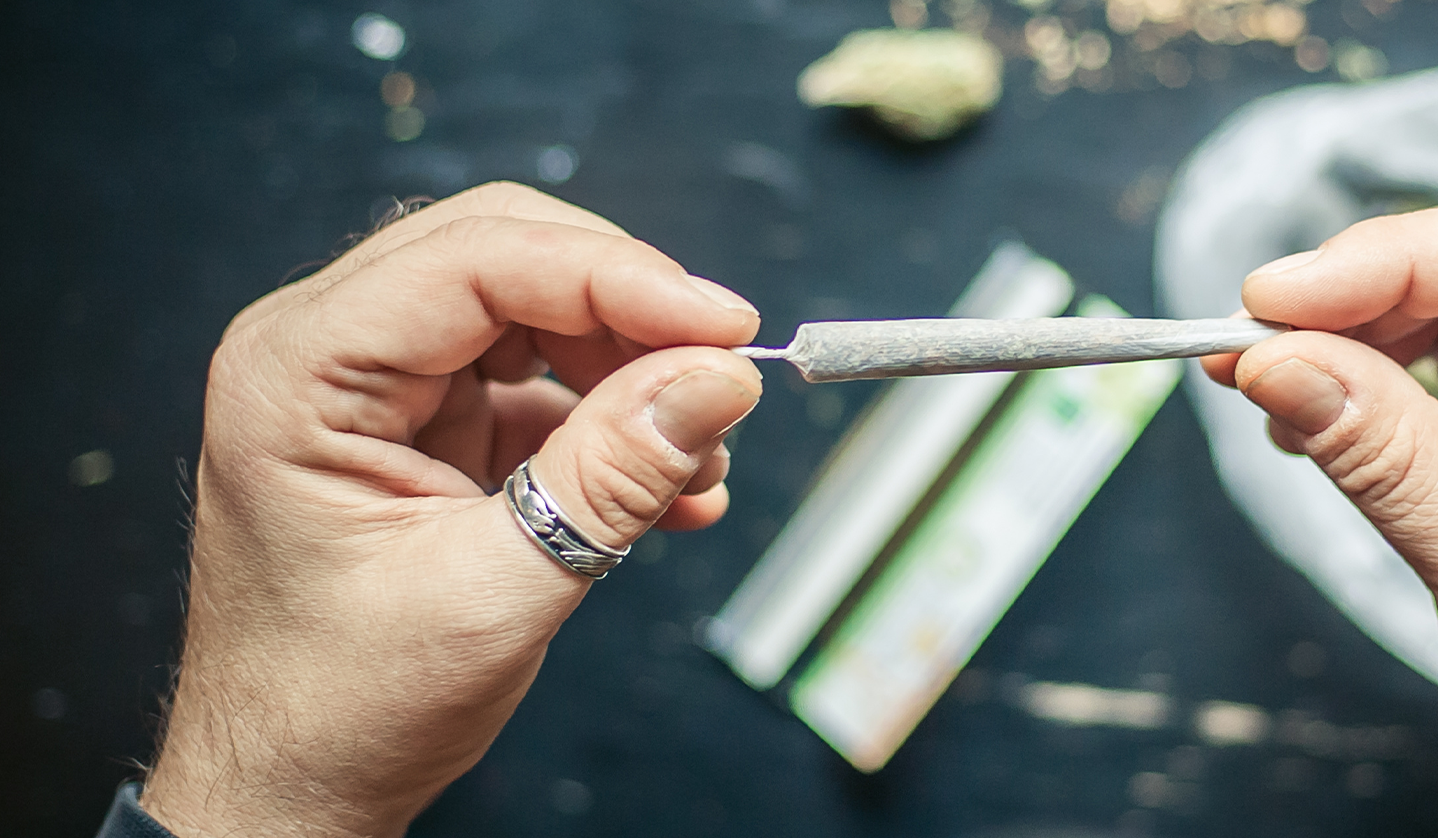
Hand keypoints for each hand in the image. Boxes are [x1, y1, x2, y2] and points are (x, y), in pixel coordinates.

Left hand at [141, 182, 763, 836]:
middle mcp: (324, 351)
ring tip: (699, 458)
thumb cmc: (341, 707)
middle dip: (629, 311)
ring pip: (532, 310)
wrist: (293, 787)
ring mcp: (373, 385)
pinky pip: (536, 381)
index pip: (478, 260)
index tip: (726, 328)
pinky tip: (672, 487)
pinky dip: (610, 424)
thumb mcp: (498, 590)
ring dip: (630, 371)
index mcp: (298, 372)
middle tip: (722, 372)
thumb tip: (718, 380)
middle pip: (507, 257)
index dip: (618, 278)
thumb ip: (612, 475)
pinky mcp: (420, 424)